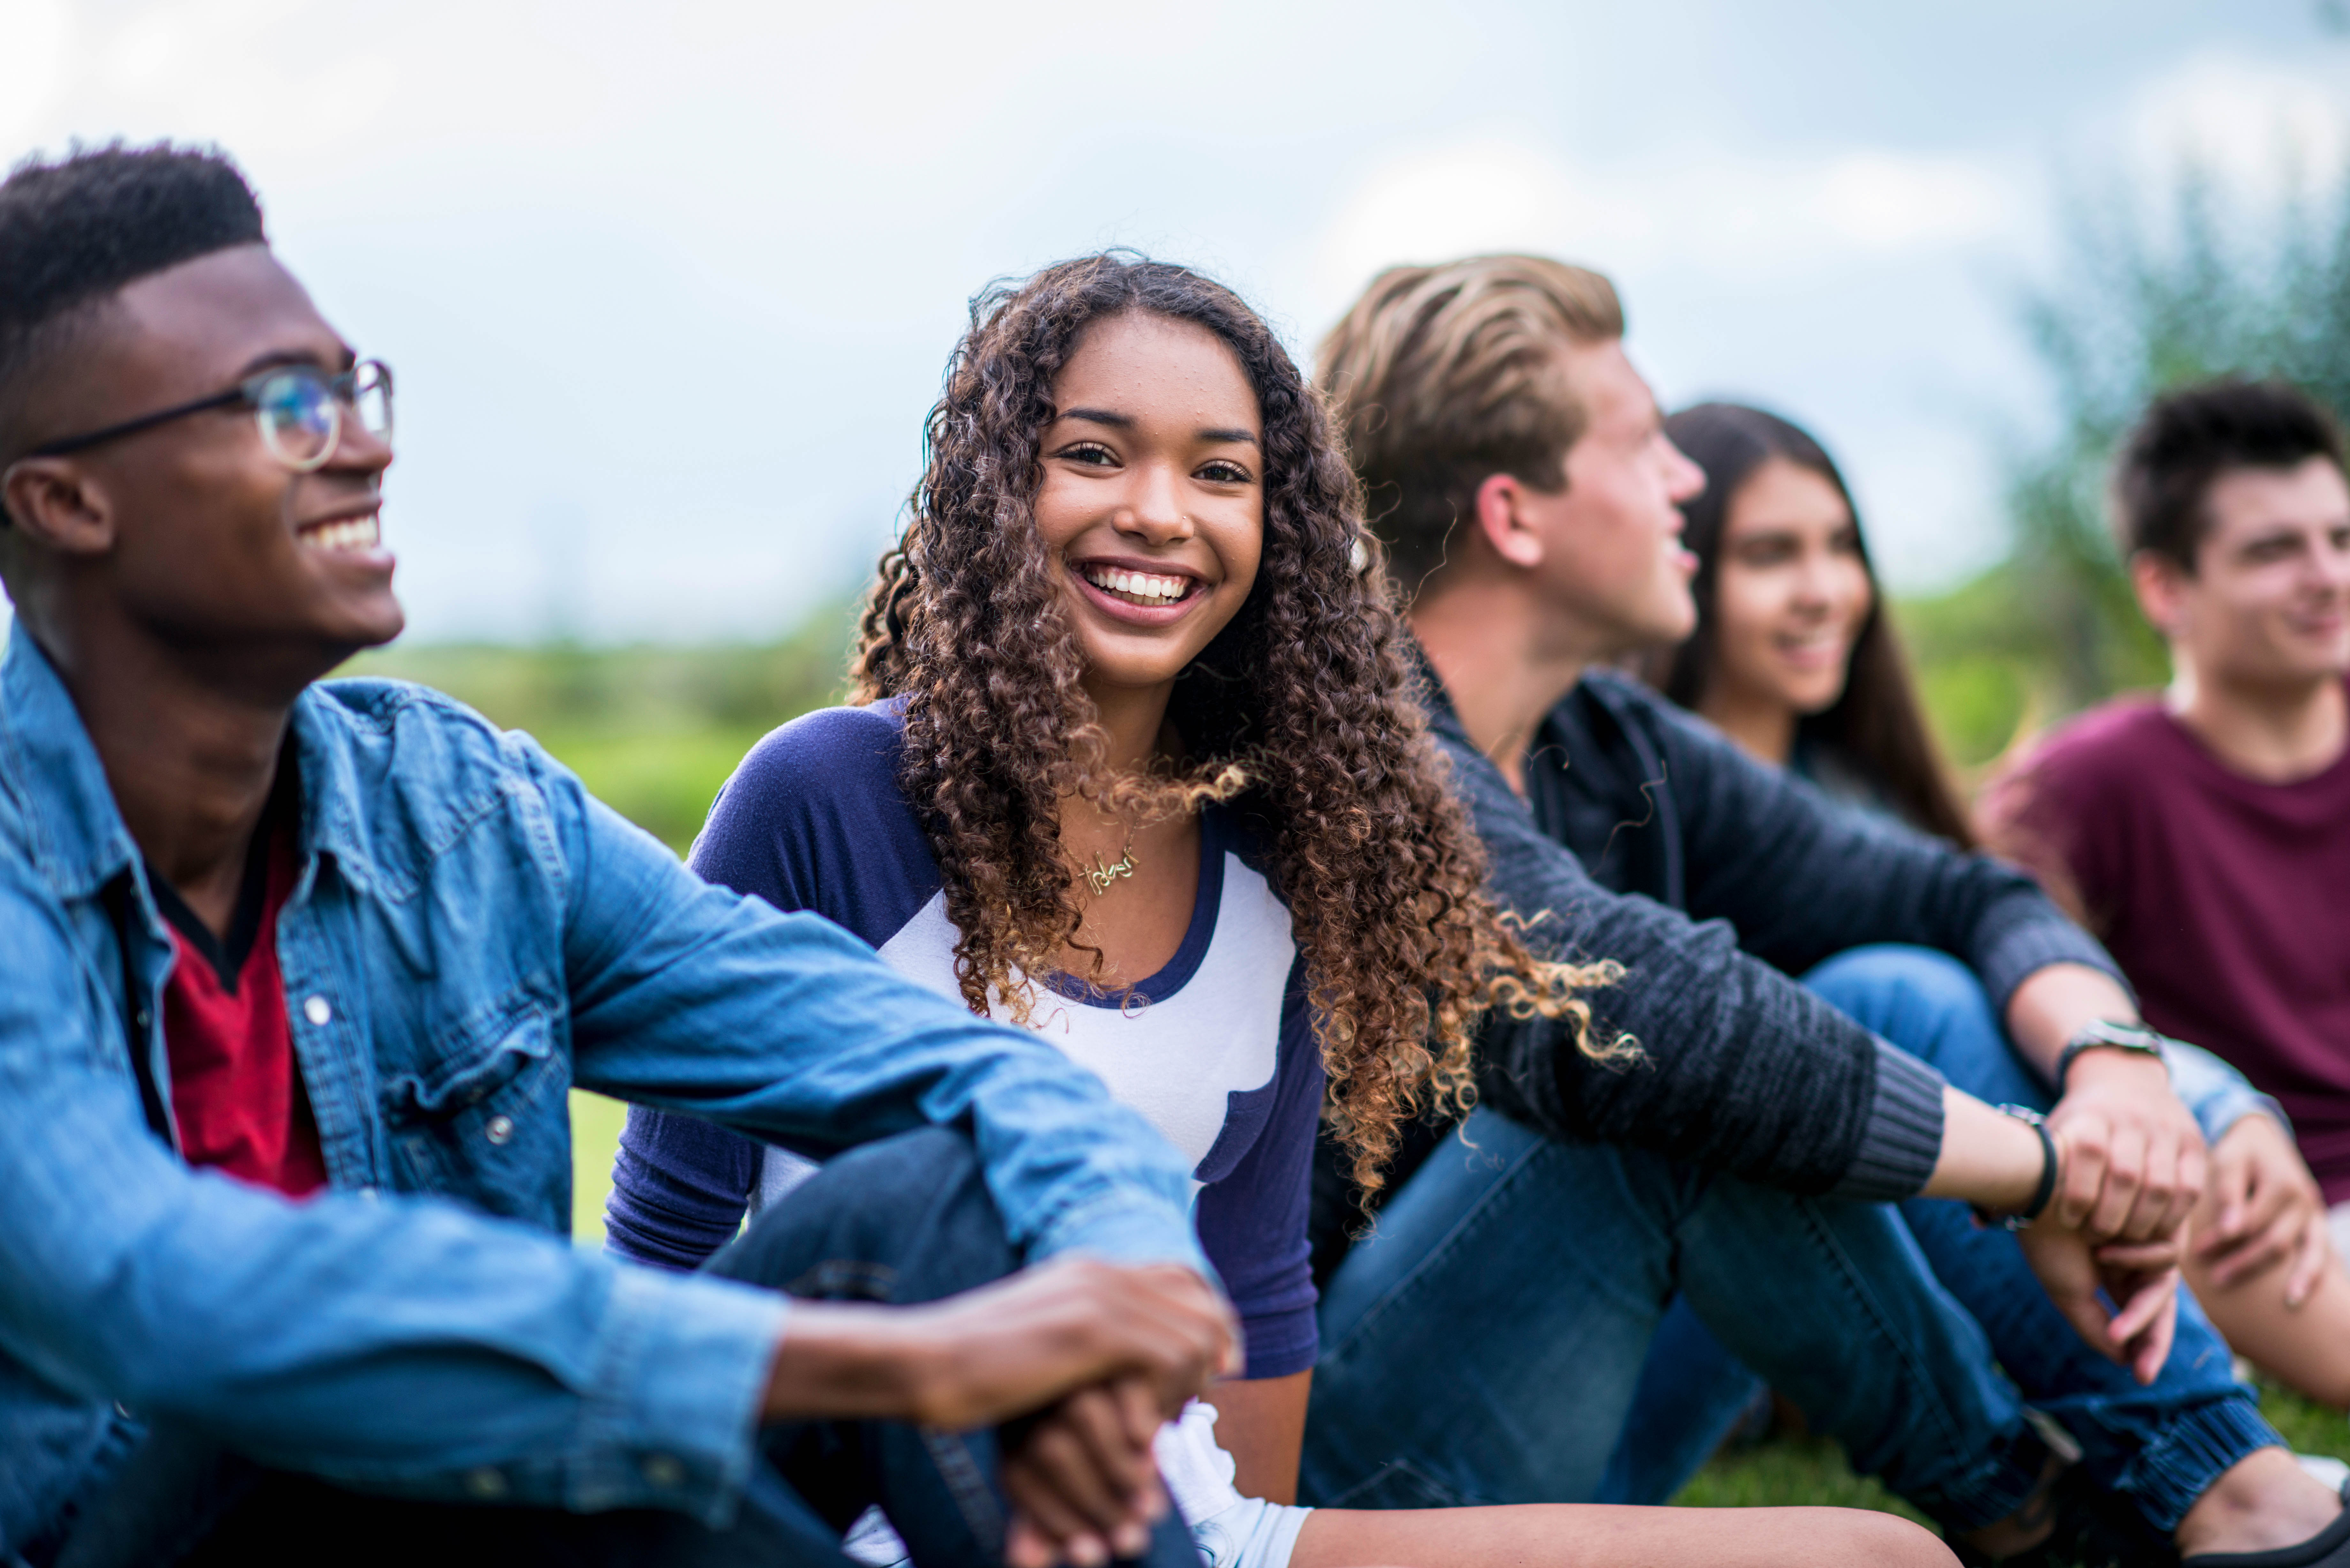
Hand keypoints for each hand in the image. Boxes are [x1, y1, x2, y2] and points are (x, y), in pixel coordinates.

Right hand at [762, 1257, 1237, 1428]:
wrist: (924, 1362)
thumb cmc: (972, 1367)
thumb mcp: (1041, 1341)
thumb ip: (1086, 1338)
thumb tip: (1130, 1362)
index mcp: (1088, 1271)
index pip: (1180, 1280)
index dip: (1207, 1323)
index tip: (1208, 1372)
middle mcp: (1101, 1271)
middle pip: (1200, 1300)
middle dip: (1212, 1353)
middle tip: (1197, 1402)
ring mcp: (1099, 1295)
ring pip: (1196, 1330)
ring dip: (1192, 1381)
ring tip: (1168, 1420)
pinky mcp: (1093, 1329)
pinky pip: (1170, 1357)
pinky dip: (1168, 1395)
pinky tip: (1144, 1425)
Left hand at [1003, 1378, 1166, 1567]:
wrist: (1114, 1360)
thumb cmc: (1081, 1436)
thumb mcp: (1050, 1473)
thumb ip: (1039, 1518)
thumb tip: (1026, 1563)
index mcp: (1010, 1422)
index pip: (1018, 1475)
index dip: (1054, 1521)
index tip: (1091, 1557)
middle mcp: (1033, 1387)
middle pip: (1051, 1449)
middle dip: (1096, 1505)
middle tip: (1132, 1542)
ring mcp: (1072, 1359)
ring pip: (1085, 1414)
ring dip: (1122, 1472)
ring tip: (1151, 1510)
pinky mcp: (1114, 1336)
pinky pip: (1127, 1383)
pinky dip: (1144, 1424)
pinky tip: (1158, 1454)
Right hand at [2017, 1212, 2180, 1384]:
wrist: (2041, 1187)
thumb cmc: (2048, 1239)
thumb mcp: (2070, 1294)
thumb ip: (2097, 1328)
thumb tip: (2125, 1359)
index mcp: (2108, 1273)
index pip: (2137, 1315)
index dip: (2144, 1346)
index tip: (2140, 1378)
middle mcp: (2130, 1258)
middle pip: (2157, 1306)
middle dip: (2153, 1339)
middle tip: (2144, 1372)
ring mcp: (2143, 1240)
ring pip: (2163, 1287)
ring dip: (2140, 1305)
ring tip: (2115, 1319)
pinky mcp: (2158, 1221)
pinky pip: (2168, 1258)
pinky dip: (2139, 1260)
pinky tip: (2104, 1251)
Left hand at [2046, 1050, 2206, 1243]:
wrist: (2125, 1078)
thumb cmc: (2079, 1123)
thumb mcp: (2054, 1133)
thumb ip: (2034, 1170)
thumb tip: (1986, 1220)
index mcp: (2090, 1115)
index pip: (2086, 1151)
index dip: (2077, 1192)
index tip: (2067, 1221)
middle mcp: (2131, 1119)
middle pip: (2125, 1175)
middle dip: (2110, 1216)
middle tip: (2098, 1242)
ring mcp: (2166, 1130)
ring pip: (2160, 1186)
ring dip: (2142, 1223)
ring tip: (2125, 1242)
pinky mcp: (2194, 1144)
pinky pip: (2188, 1188)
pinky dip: (2173, 1216)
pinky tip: (2155, 1232)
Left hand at [2197, 1113, 2332, 1305]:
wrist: (2264, 1139)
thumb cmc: (2239, 1151)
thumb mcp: (2229, 1159)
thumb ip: (2228, 1191)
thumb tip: (2230, 1229)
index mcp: (2280, 1182)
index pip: (2250, 1220)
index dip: (2221, 1239)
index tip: (2194, 1252)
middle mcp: (2302, 1199)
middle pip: (2272, 1240)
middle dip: (2240, 1261)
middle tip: (2211, 1278)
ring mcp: (2312, 1213)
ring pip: (2293, 1250)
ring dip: (2263, 1270)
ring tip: (2233, 1286)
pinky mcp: (2316, 1223)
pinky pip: (2319, 1254)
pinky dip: (2309, 1277)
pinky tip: (2292, 1301)